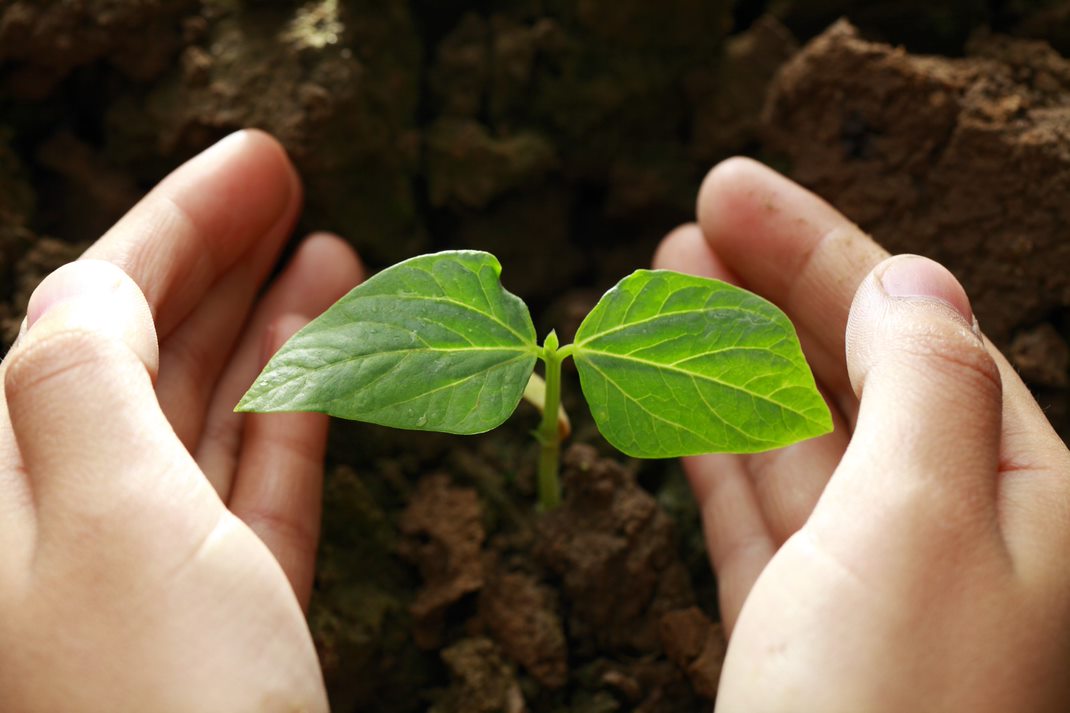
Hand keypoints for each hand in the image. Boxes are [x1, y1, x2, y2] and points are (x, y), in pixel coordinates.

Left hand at [0, 131, 361, 711]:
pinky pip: (257, 479)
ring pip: (209, 408)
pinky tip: (335, 361)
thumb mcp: (105, 524)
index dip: (175, 222)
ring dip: (270, 323)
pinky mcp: (227, 602)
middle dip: (219, 255)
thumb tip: (84, 292)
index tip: (261, 162)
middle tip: (292, 181)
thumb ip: (77, 387)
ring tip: (331, 251)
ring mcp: (155, 559)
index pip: (88, 308)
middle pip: (146, 347)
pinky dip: (299, 413)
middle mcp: (71, 510)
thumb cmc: (158, 709)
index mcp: (12, 479)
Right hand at [654, 159, 1069, 711]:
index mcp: (1022, 492)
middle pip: (852, 373)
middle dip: (770, 290)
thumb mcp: (930, 520)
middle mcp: (956, 530)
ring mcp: (869, 584)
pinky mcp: (796, 633)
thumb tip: (911, 279)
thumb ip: (927, 385)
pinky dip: (708, 452)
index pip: (917, 328)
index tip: (731, 189)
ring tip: (663, 287)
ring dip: (727, 360)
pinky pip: (754, 515)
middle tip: (692, 219)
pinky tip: (668, 404)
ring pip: (792, 439)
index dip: (821, 249)